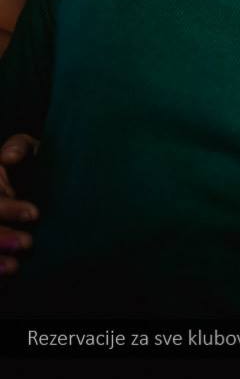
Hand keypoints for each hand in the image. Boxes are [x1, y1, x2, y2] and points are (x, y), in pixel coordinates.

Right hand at [0, 133, 38, 275]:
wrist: (52, 181)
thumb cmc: (36, 164)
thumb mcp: (29, 150)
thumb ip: (19, 147)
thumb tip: (9, 157)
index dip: (7, 209)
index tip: (35, 214)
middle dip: (0, 237)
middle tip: (28, 242)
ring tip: (14, 267)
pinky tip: (8, 274)